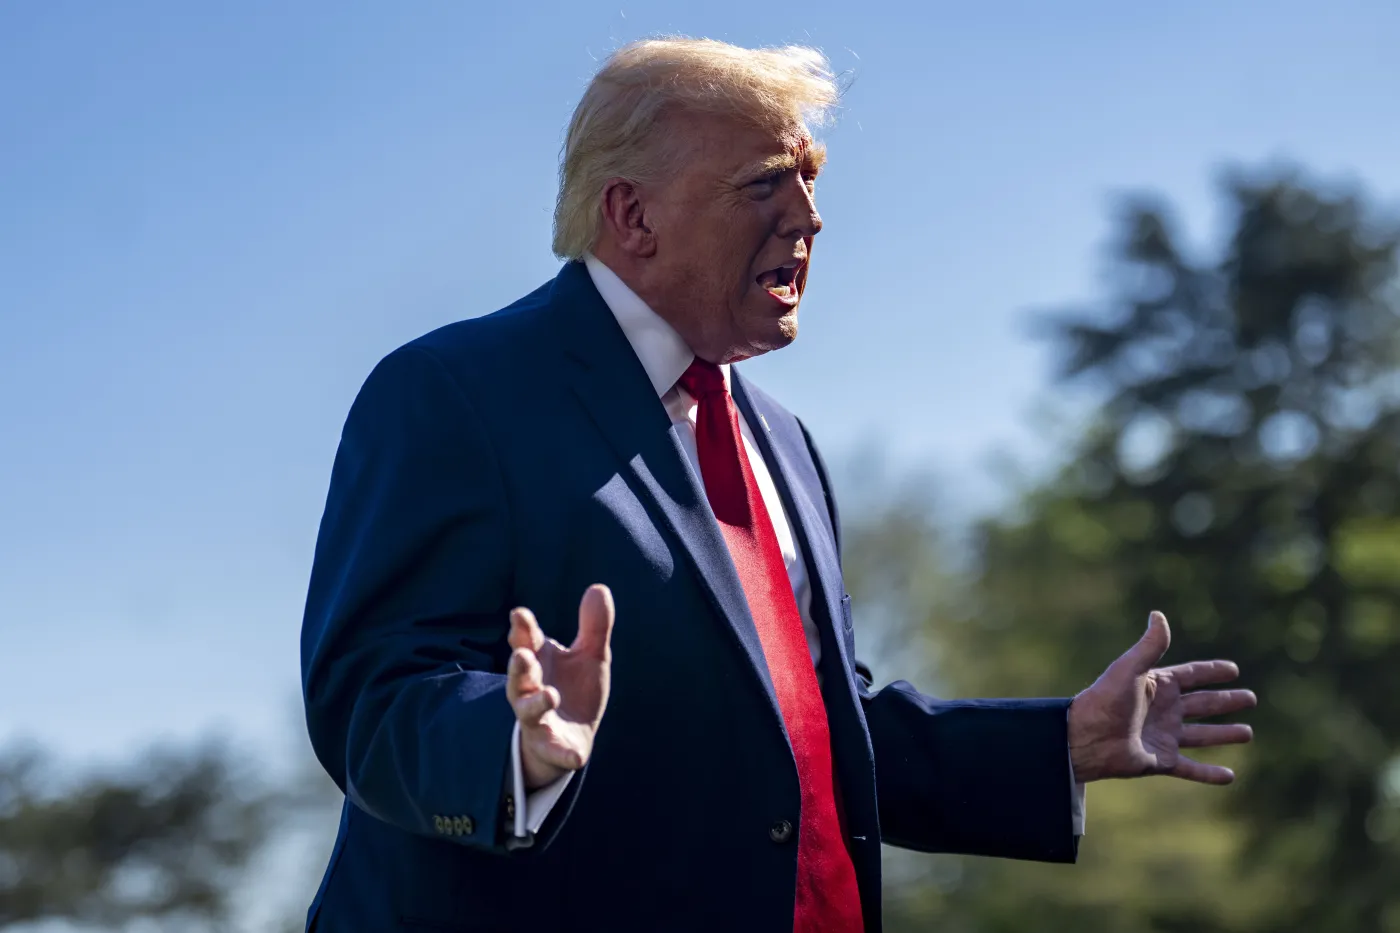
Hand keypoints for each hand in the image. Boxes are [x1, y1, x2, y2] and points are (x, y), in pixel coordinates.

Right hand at [506, 584, 614, 789]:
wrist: (573, 735)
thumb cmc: (575, 688)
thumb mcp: (590, 655)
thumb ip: (594, 626)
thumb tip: (599, 587)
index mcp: (539, 661)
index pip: (527, 641)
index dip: (522, 629)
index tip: (519, 614)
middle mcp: (531, 688)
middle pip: (519, 676)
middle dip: (520, 665)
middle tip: (523, 654)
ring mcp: (539, 719)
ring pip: (528, 711)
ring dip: (536, 703)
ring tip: (550, 695)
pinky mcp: (552, 746)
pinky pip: (554, 751)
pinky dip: (562, 754)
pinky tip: (577, 757)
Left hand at [1068, 611, 1256, 783]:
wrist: (1087, 737)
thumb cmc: (1105, 700)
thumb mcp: (1129, 669)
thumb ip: (1149, 646)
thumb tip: (1158, 614)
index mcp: (1157, 686)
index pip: (1192, 676)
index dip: (1212, 672)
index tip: (1233, 669)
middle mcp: (1164, 711)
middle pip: (1202, 704)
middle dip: (1226, 702)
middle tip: (1250, 699)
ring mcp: (1164, 737)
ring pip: (1202, 736)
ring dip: (1224, 734)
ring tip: (1248, 733)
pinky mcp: (1161, 762)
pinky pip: (1191, 769)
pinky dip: (1210, 774)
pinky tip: (1229, 776)